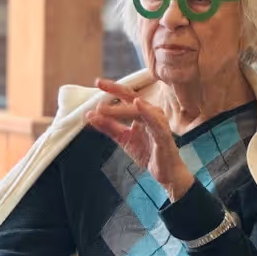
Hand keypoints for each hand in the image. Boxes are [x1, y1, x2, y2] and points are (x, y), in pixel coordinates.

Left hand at [87, 79, 194, 201]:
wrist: (165, 173)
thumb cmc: (148, 153)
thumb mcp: (124, 139)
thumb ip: (109, 127)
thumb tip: (90, 116)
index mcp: (142, 113)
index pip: (126, 96)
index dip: (113, 89)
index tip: (98, 82)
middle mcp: (151, 113)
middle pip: (132, 97)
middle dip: (115, 91)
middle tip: (98, 86)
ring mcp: (158, 122)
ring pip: (138, 110)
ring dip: (120, 108)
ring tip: (103, 108)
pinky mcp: (163, 134)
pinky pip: (154, 121)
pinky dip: (146, 111)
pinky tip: (138, 104)